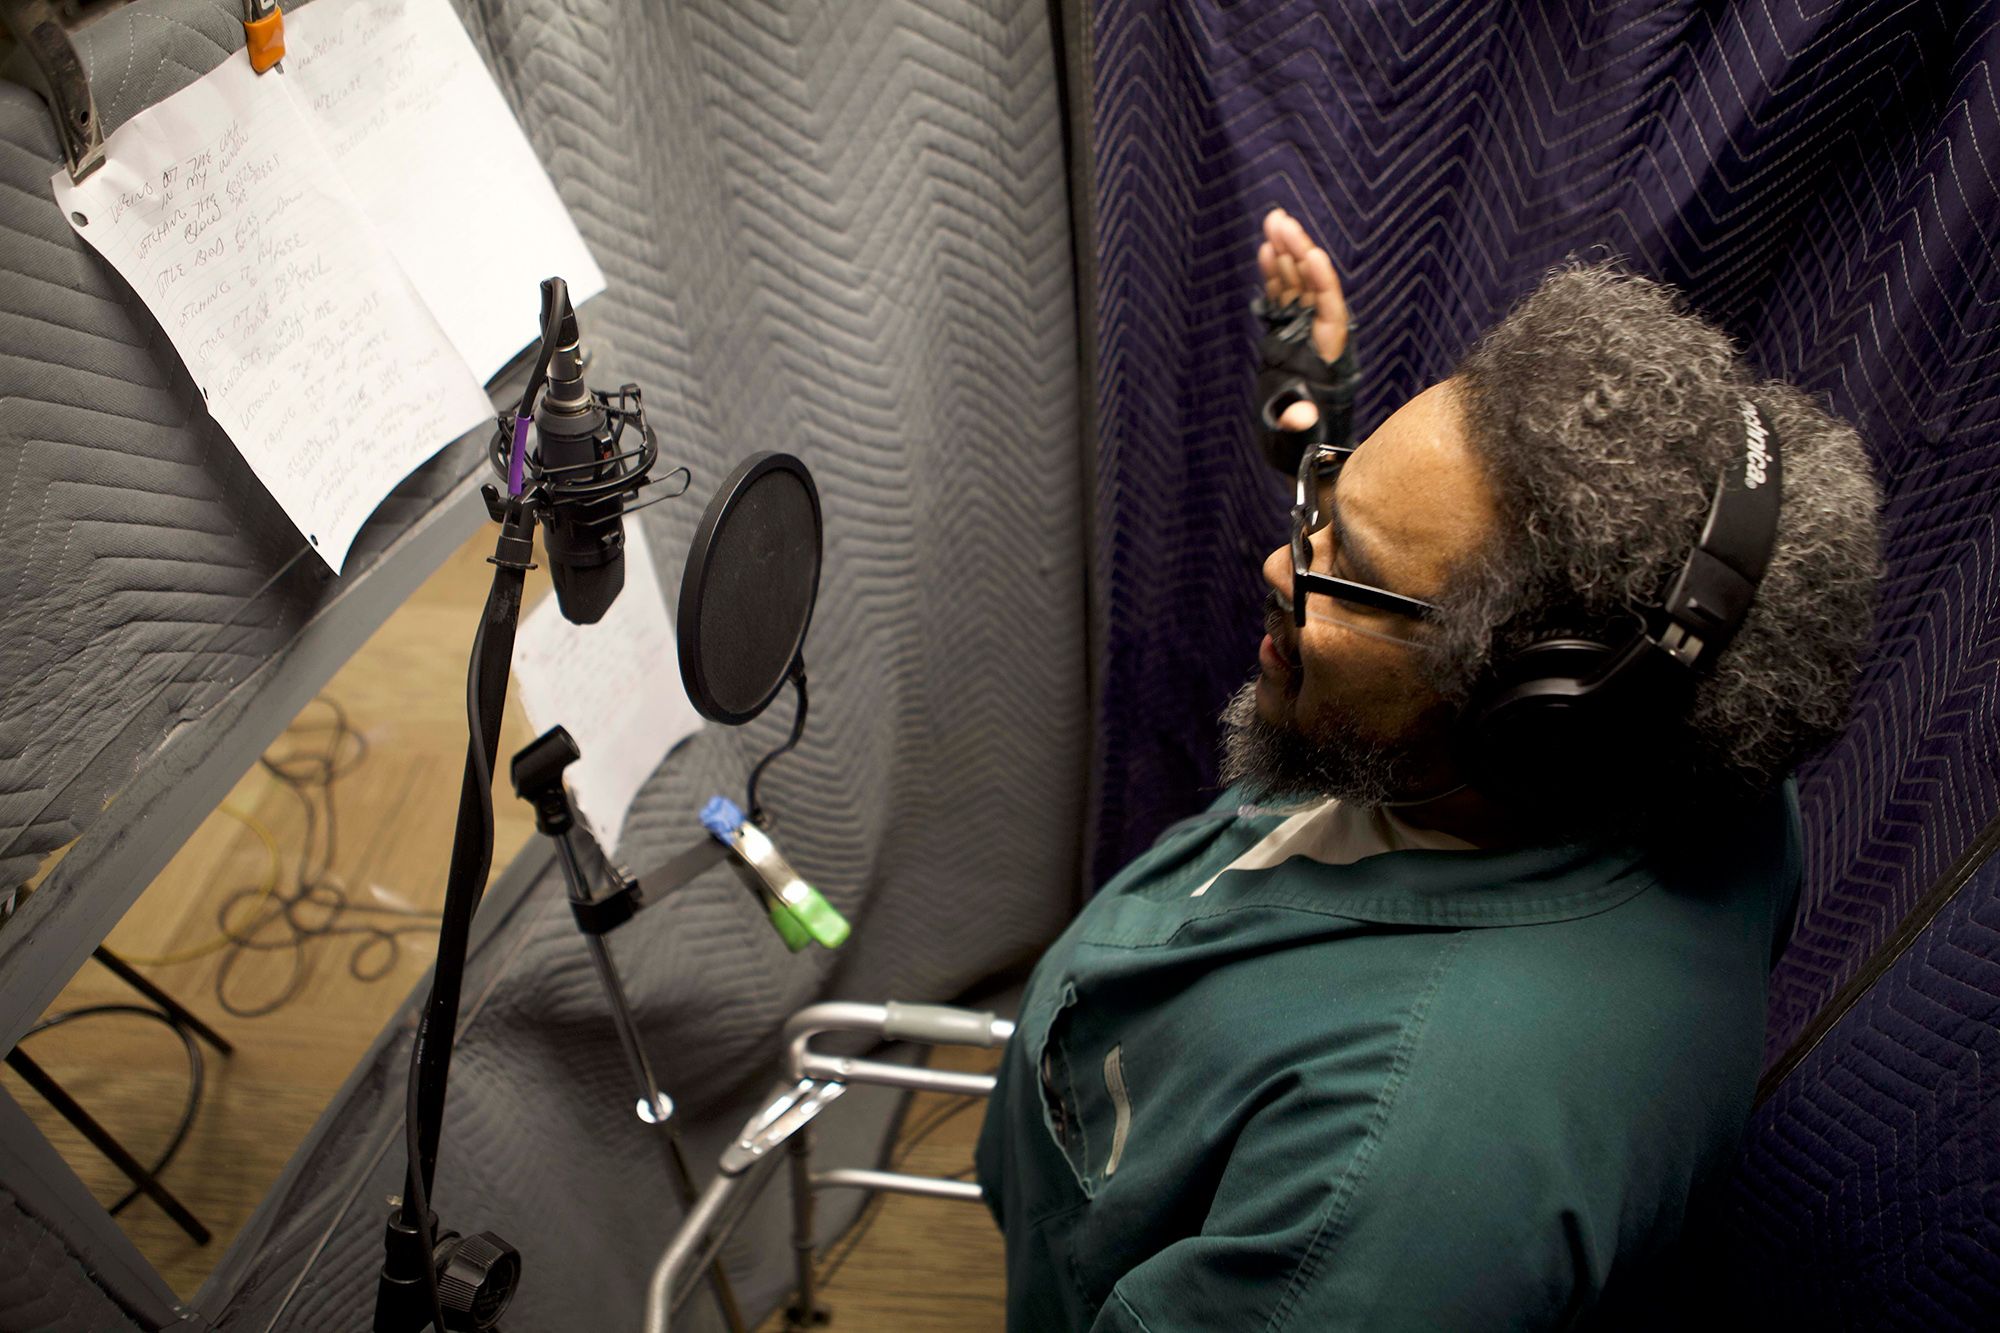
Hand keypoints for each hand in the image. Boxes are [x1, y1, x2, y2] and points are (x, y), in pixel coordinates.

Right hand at [1258, 209, 1347, 431]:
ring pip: (1295, 285)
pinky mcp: (1284, 335)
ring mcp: (1300, 332)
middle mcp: (1317, 336)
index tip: (1312, 254)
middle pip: (1311, 286)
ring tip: (1273, 220)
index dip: (1321, 281)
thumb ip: (1301, 421)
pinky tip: (1266, 248)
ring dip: (1286, 252)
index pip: (1329, 309)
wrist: (1302, 447)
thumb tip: (1299, 416)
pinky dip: (1274, 274)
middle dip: (1298, 251)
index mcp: (1329, 354)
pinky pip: (1281, 298)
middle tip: (1282, 220)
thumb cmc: (1306, 442)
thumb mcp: (1302, 435)